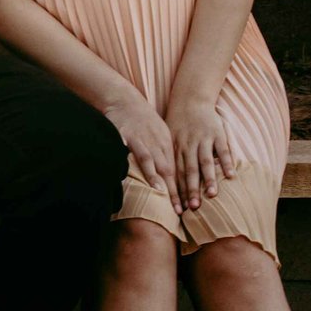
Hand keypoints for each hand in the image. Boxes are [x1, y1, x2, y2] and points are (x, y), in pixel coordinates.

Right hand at [105, 94, 176, 212]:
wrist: (125, 100)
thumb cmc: (142, 120)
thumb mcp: (159, 135)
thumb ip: (164, 155)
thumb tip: (170, 177)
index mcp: (165, 146)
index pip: (176, 172)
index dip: (181, 190)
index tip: (185, 208)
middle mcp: (156, 144)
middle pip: (167, 170)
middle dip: (173, 191)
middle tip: (179, 210)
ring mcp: (141, 139)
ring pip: (150, 160)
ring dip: (155, 177)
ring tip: (160, 193)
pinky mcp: (125, 134)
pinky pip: (127, 147)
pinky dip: (128, 157)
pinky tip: (126, 169)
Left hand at [166, 98, 235, 212]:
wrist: (191, 99)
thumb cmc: (178, 123)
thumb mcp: (168, 137)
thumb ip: (169, 157)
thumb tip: (161, 179)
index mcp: (176, 148)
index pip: (175, 173)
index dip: (177, 190)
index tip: (179, 208)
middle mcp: (188, 145)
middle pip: (189, 171)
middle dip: (191, 190)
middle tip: (194, 207)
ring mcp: (203, 140)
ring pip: (205, 162)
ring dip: (209, 179)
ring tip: (212, 195)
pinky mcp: (217, 134)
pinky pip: (223, 150)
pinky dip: (227, 163)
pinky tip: (230, 176)